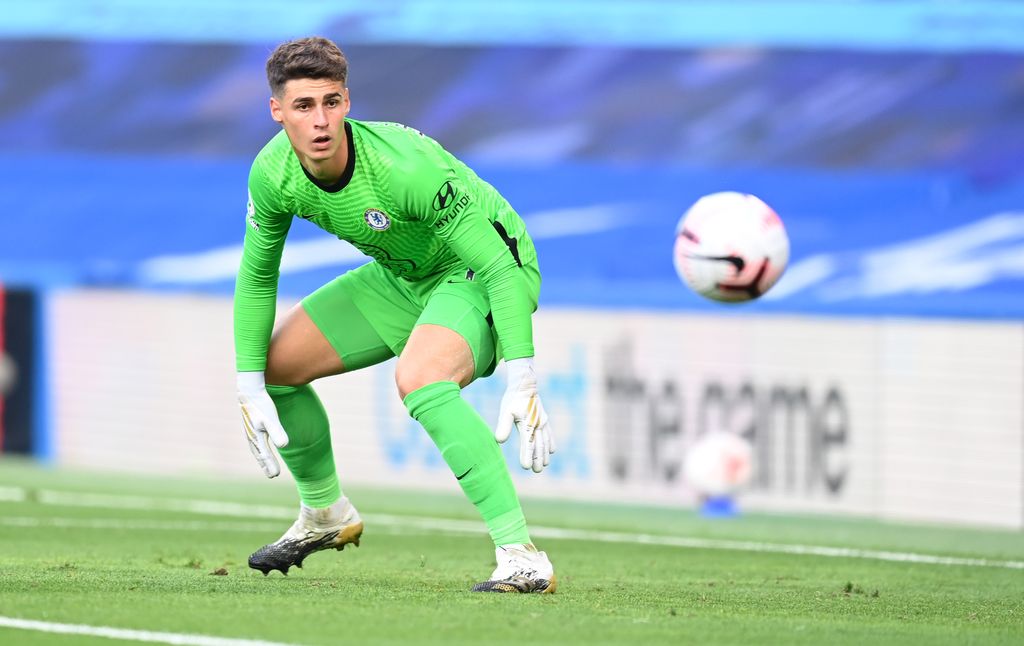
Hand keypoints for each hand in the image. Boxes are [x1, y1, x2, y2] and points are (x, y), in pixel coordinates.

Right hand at [237, 371, 288, 477]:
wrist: (249, 390)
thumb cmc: (261, 404)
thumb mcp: (271, 418)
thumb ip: (277, 432)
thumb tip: (284, 446)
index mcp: (256, 437)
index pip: (264, 455)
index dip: (270, 465)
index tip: (275, 475)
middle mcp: (251, 436)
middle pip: (259, 454)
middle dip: (266, 464)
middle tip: (272, 475)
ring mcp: (250, 431)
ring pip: (256, 448)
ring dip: (262, 457)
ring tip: (266, 464)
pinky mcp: (251, 425)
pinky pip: (256, 441)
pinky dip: (259, 448)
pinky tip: (261, 446)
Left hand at [494, 357, 555, 472]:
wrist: (525, 385)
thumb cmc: (513, 399)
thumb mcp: (505, 411)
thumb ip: (503, 426)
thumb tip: (499, 441)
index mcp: (528, 424)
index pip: (528, 443)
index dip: (527, 456)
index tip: (526, 467)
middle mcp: (538, 424)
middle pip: (539, 445)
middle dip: (538, 459)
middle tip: (536, 470)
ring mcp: (543, 422)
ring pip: (546, 442)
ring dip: (544, 454)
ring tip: (542, 465)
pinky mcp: (544, 420)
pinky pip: (550, 435)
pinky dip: (550, 444)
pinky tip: (550, 451)